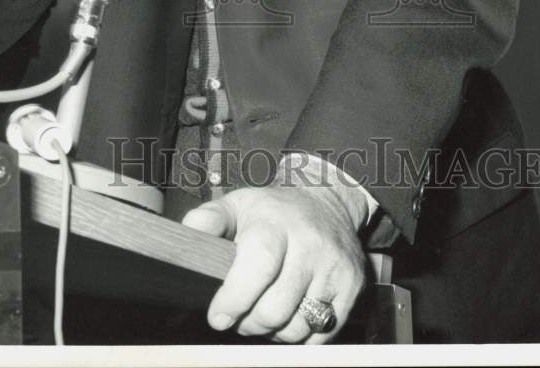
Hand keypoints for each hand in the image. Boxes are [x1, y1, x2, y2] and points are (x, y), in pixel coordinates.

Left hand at [182, 183, 365, 343]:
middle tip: (240, 313)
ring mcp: (335, 268)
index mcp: (277, 222)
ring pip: (296, 327)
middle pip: (275, 308)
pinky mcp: (352, 288)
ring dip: (272, 331)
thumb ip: (208, 219)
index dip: (235, 297)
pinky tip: (289, 313)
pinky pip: (321, 335)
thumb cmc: (275, 211)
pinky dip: (299, 334)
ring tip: (264, 310)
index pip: (259, 265)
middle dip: (249, 322)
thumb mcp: (238, 204)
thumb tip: (187, 238)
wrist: (329, 203)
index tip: (218, 315)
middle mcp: (310, 244)